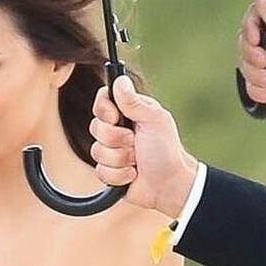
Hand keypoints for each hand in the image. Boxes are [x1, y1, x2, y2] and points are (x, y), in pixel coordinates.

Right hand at [90, 76, 199, 218]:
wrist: (169, 185)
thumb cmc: (167, 152)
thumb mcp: (153, 120)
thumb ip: (133, 101)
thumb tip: (120, 80)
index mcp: (129, 112)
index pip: (102, 100)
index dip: (104, 110)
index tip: (116, 118)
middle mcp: (118, 129)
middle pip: (95, 127)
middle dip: (116, 139)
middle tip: (135, 143)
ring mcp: (113, 151)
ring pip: (96, 151)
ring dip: (120, 159)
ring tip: (136, 161)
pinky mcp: (110, 171)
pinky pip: (100, 171)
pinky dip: (119, 175)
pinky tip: (132, 174)